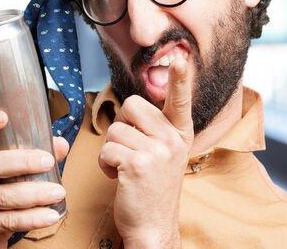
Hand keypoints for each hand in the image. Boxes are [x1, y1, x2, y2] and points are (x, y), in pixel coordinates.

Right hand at [0, 110, 68, 248]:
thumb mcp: (5, 171)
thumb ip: (29, 154)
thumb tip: (60, 144)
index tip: (3, 116)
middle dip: (22, 162)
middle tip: (49, 161)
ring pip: (1, 196)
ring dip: (34, 193)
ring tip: (58, 191)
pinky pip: (6, 221)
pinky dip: (32, 218)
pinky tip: (50, 215)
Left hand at [98, 55, 193, 247]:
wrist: (153, 226)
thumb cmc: (152, 188)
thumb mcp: (165, 154)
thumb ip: (156, 129)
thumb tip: (131, 107)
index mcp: (180, 134)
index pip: (180, 101)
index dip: (180, 80)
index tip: (181, 60)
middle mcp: (172, 140)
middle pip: (131, 106)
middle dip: (121, 124)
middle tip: (129, 147)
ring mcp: (157, 152)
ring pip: (115, 129)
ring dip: (112, 149)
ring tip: (125, 167)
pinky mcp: (137, 164)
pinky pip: (106, 149)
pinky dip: (105, 164)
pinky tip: (119, 177)